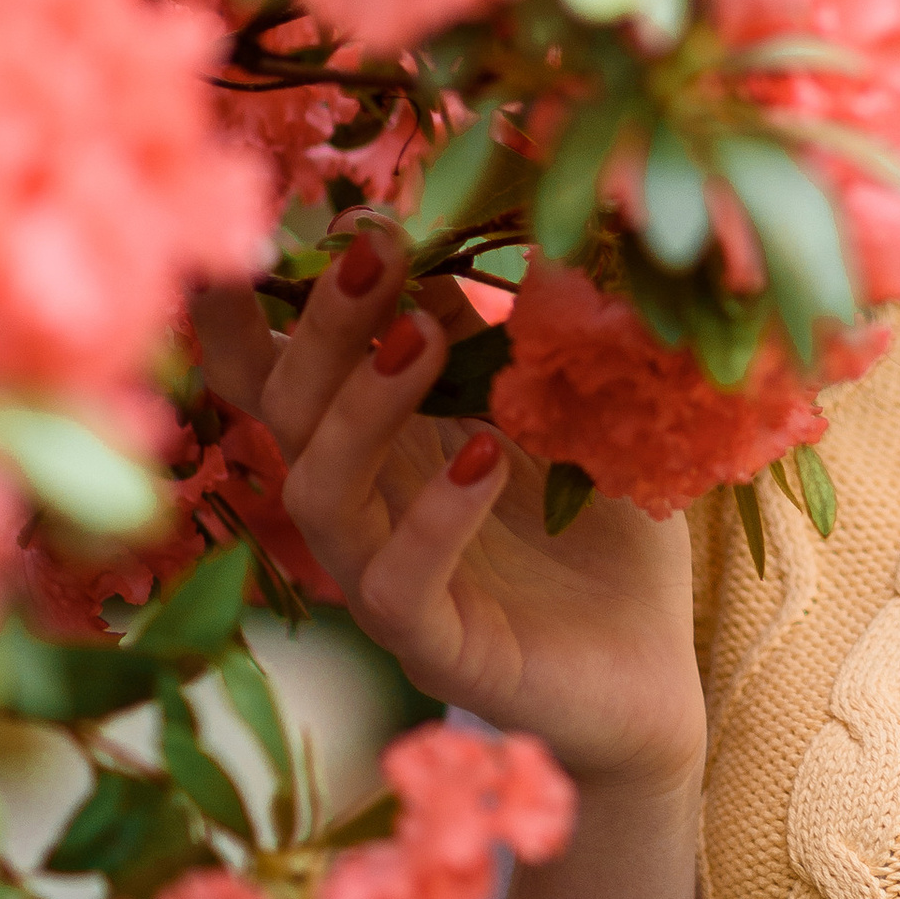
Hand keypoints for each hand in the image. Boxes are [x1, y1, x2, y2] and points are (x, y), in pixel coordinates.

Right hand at [190, 232, 704, 796]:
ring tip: (420, 335)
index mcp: (376, 451)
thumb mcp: (556, 420)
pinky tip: (486, 458)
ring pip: (321, 495)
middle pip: (288, 415)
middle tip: (373, 249)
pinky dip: (435, 517)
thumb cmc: (598, 539)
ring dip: (363, 407)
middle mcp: (360, 516)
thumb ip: (500, 345)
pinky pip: (400, 588)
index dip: (246, 312)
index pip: (279, 378)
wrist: (653, 675)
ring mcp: (388, 589)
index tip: (260, 223)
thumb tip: (457, 241)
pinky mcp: (437, 653)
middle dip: (321, 327)